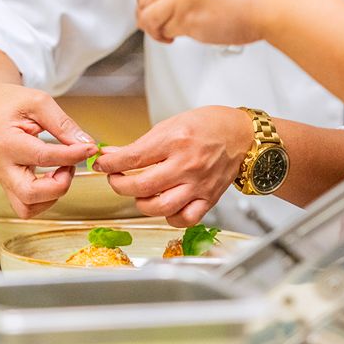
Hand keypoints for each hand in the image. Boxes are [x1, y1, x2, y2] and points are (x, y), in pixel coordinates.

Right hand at [0, 84, 98, 217]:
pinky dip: (45, 198)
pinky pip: (27, 205)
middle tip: (70, 166)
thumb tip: (86, 144)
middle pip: (29, 194)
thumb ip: (63, 124)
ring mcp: (3, 179)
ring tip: (61, 171)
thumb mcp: (39, 102)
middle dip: (59, 186)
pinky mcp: (9, 185)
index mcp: (5, 142)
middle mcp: (0, 166)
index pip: (43, 157)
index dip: (72, 155)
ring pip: (27, 207)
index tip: (90, 148)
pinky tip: (52, 177)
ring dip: (51, 195)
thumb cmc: (11, 103)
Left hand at [92, 106, 251, 226]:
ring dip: (141, 203)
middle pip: (142, 186)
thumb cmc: (207, 125)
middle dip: (119, 184)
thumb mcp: (170, 124)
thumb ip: (141, 144)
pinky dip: (169, 216)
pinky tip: (164, 205)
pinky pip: (185, 218)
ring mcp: (198, 184)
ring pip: (160, 207)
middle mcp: (187, 164)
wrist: (241, 135)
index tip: (102, 164)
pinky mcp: (208, 199)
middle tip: (115, 178)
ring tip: (138, 192)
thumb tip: (112, 155)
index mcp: (175, 140)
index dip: (110, 164)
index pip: (133, 158)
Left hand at [136, 0, 285, 44]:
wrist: (272, 2)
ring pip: (149, 17)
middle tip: (153, 23)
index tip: (157, 4)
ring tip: (163, 33)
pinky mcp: (187, 19)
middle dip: (147, 13)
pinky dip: (169, 36)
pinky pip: (167, 30)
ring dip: (154, 29)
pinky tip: (176, 37)